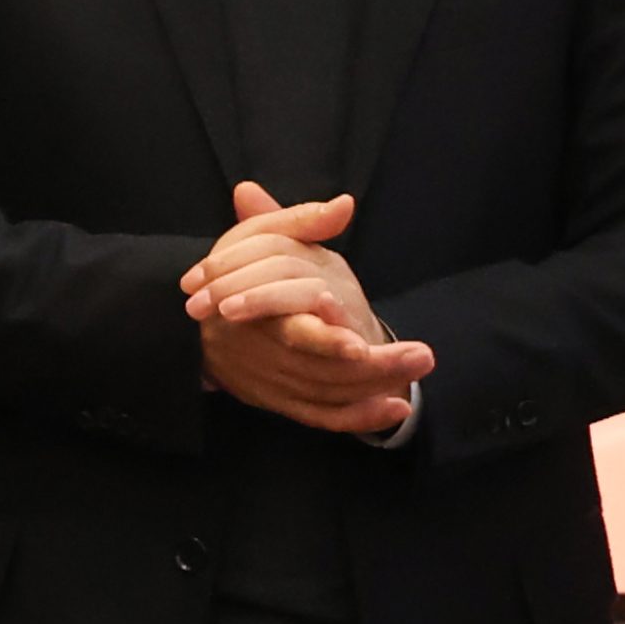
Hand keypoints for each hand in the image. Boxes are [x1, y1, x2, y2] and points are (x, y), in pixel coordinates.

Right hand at [186, 182, 429, 439]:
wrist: (201, 326)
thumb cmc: (236, 274)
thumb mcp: (259, 239)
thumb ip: (301, 221)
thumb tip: (345, 204)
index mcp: (257, 315)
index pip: (294, 334)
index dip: (327, 341)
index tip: (362, 343)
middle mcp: (266, 356)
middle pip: (323, 370)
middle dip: (375, 366)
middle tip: (423, 355)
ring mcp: (274, 384)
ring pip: (329, 394)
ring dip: (376, 388)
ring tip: (419, 370)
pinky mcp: (284, 403)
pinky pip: (324, 417)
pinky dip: (359, 419)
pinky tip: (395, 408)